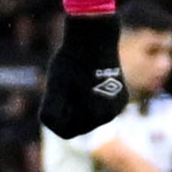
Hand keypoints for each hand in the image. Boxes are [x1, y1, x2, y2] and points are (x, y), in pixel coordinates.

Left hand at [40, 7, 134, 146]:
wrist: (95, 39)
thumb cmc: (70, 62)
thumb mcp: (54, 87)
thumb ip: (50, 110)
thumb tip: (51, 124)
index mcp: (92, 114)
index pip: (66, 132)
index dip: (56, 119)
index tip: (54, 98)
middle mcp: (109, 115)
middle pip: (80, 125)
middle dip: (69, 113)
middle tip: (65, 89)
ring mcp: (117, 108)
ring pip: (91, 118)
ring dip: (81, 108)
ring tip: (76, 85)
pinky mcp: (121, 99)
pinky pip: (102, 108)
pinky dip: (93, 101)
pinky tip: (89, 84)